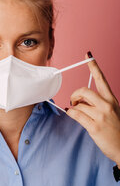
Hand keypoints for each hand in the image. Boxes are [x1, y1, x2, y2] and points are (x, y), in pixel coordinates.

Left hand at [66, 51, 119, 166]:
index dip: (94, 66)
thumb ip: (98, 103)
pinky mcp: (94, 127)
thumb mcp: (112, 111)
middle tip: (74, 101)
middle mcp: (107, 105)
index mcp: (111, 99)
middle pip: (84, 90)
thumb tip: (80, 100)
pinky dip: (71, 113)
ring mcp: (101, 116)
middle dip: (75, 95)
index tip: (88, 55)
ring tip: (77, 112)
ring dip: (74, 107)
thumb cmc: (115, 129)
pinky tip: (72, 114)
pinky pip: (76, 115)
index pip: (101, 79)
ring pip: (78, 105)